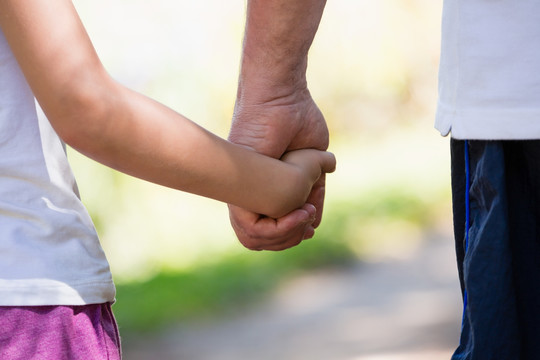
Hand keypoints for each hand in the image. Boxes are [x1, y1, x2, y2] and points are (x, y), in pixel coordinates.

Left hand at [228, 88, 329, 249]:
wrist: (284, 97)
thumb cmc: (298, 120)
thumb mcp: (312, 164)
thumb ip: (312, 191)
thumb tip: (313, 220)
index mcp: (266, 187)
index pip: (272, 226)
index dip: (292, 234)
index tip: (310, 228)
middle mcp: (251, 191)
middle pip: (262, 238)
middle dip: (290, 239)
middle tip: (308, 228)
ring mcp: (242, 189)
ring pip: (254, 236)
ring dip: (287, 235)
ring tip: (305, 218)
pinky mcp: (237, 185)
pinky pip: (250, 225)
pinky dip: (279, 228)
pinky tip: (299, 215)